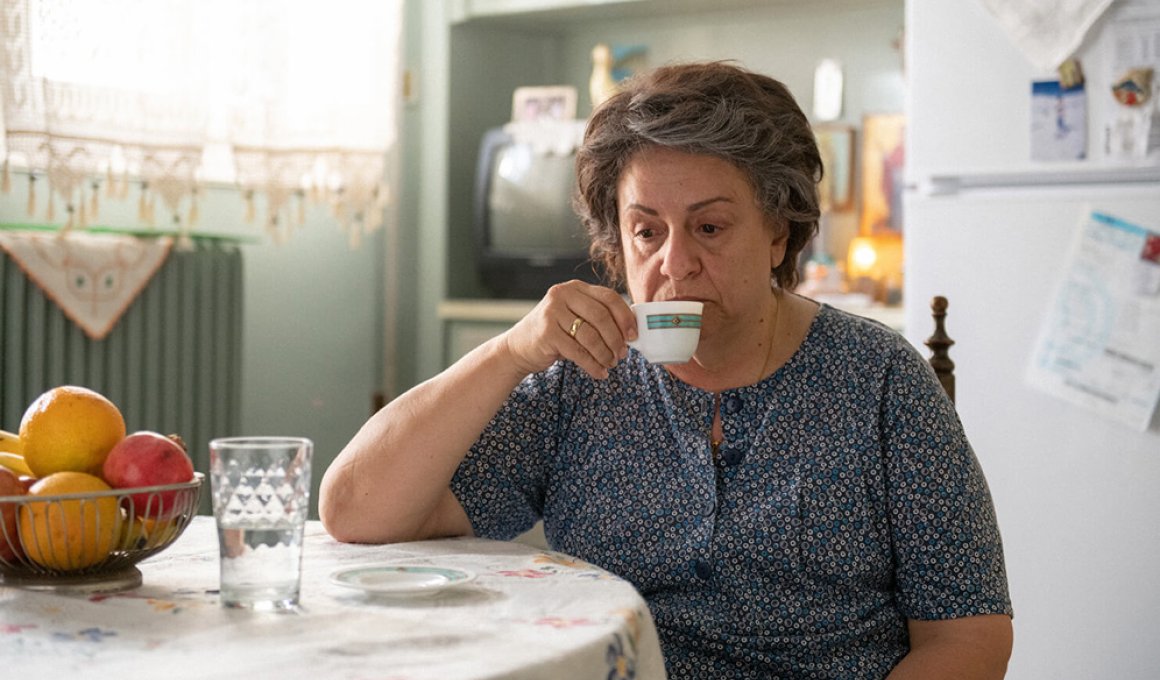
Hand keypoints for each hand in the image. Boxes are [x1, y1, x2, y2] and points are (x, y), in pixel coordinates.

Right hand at [502, 280, 636, 379]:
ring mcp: (552, 313)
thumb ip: (598, 319)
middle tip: (622, 354)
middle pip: (601, 316)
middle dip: (616, 338)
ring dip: (605, 354)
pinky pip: (578, 352)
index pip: (609, 297)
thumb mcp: (575, 318)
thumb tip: (630, 332)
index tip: (633, 335)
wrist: (519, 347)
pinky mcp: (546, 333)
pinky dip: (593, 365)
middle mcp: (562, 295)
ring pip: (590, 335)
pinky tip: (599, 373)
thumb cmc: (554, 334)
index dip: (625, 317)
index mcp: (575, 288)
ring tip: (610, 364)